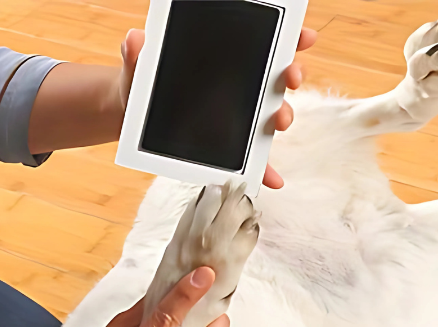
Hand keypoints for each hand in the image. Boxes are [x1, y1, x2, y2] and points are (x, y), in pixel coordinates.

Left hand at [118, 26, 317, 188]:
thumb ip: (136, 54)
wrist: (133, 116)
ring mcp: (240, 118)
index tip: (303, 36)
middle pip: (276, 79)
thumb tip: (134, 40)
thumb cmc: (141, 85)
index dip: (289, 38)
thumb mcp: (136, 66)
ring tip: (279, 121)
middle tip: (289, 77)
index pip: (265, 44)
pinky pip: (254, 159)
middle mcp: (240, 87)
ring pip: (271, 115)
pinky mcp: (231, 147)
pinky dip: (267, 170)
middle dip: (290, 76)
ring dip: (283, 117)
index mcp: (227, 60)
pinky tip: (273, 179)